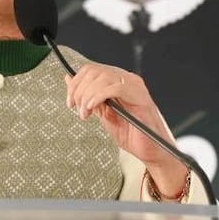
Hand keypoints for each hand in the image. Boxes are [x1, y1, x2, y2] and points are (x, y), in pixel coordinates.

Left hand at [66, 65, 187, 195]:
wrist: (149, 149)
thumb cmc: (130, 133)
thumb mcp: (102, 113)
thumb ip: (87, 96)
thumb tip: (69, 79)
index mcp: (116, 81)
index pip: (90, 70)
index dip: (75, 84)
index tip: (70, 102)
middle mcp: (126, 79)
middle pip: (94, 72)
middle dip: (79, 91)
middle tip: (77, 109)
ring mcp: (134, 86)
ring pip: (102, 78)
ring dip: (87, 96)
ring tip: (85, 114)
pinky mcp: (140, 96)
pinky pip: (115, 88)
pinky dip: (99, 97)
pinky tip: (93, 109)